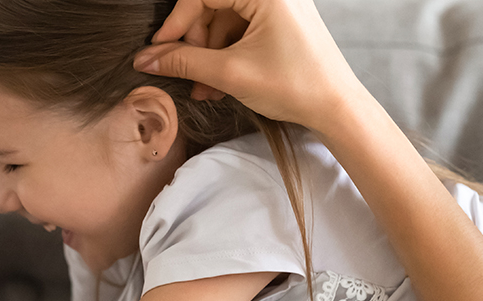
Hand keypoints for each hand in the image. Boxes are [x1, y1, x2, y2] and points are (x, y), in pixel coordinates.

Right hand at [135, 0, 367, 132]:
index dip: (177, 22)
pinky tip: (219, 83)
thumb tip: (146, 59)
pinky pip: (242, 30)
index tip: (160, 49)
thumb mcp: (230, 74)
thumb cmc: (294, 86)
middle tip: (186, 72)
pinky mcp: (283, 22)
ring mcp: (280, 6)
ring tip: (205, 88)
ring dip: (209, 54)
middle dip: (195, 42)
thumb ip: (184, 62)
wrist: (336, 108)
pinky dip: (227, 54)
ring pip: (226, 21)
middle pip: (214, 6)